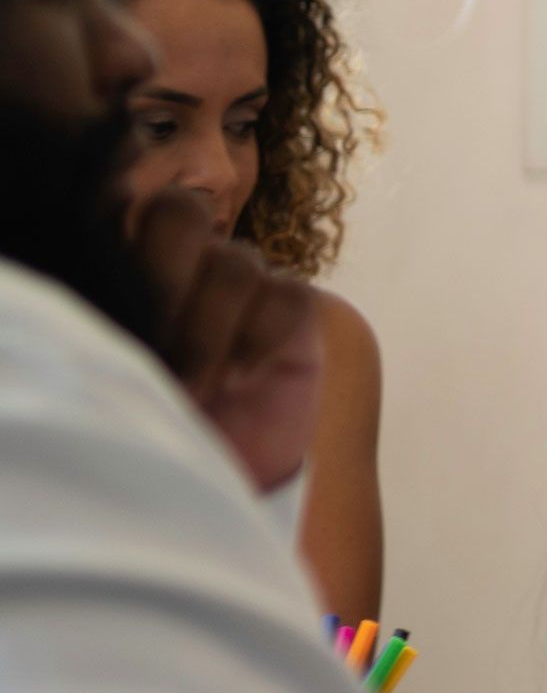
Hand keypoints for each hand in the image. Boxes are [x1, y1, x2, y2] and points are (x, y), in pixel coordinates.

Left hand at [127, 190, 320, 491]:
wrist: (215, 478)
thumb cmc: (155, 428)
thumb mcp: (120, 376)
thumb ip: (118, 329)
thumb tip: (108, 308)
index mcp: (137, 270)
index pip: (135, 213)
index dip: (127, 237)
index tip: (121, 308)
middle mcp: (191, 269)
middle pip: (180, 214)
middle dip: (164, 279)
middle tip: (156, 343)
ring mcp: (247, 290)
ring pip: (236, 264)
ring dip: (208, 331)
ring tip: (197, 390)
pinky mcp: (293, 319)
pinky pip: (289, 297)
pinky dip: (262, 336)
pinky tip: (244, 378)